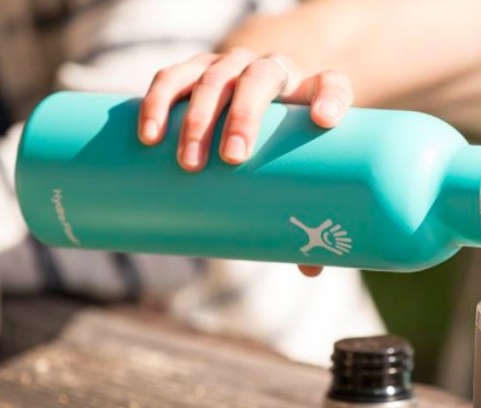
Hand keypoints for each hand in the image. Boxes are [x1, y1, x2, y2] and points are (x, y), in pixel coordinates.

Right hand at [139, 50, 353, 278]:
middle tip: (233, 158)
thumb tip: (312, 269)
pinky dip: (157, 103)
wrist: (255, 92)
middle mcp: (271, 69)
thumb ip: (307, 211)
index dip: (331, 98)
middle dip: (246, 116)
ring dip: (197, 118)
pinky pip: (172, 78)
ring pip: (214, 78)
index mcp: (309, 89)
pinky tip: (149, 134)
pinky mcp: (194, 69)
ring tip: (188, 163)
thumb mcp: (298, 169)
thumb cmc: (284, 141)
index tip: (325, 121)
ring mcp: (230, 65)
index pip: (330, 84)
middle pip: (261, 78)